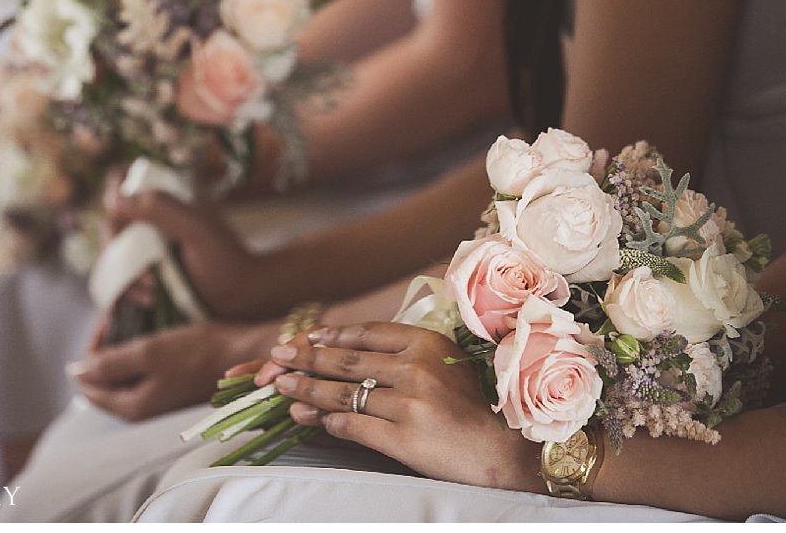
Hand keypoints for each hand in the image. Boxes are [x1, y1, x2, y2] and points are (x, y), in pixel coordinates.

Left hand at [69, 321, 276, 421]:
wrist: (244, 356)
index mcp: (133, 407)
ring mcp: (160, 398)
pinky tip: (148, 333)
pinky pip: (143, 371)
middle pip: (106, 380)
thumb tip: (76, 371)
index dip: (88, 351)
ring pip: (125, 374)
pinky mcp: (173, 386)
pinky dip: (139, 352)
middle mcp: (144, 409)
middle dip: (104, 348)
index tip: (104, 321)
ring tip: (130, 318)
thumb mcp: (149, 352)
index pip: (89, 386)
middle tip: (116, 315)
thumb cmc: (198, 353)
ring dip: (121, 348)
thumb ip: (110, 364)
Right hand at [109, 191, 260, 317]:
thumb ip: (162, 209)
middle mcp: (151, 217)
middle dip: (117, 244)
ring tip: (150, 290)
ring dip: (122, 272)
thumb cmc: (226, 260)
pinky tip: (147, 299)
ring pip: (112, 251)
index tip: (120, 214)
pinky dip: (125, 288)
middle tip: (140, 266)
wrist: (240, 300)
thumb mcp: (197, 229)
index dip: (114, 190)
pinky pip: (118, 276)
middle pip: (111, 218)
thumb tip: (116, 199)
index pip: (125, 176)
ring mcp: (145, 245)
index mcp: (166, 195)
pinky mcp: (143, 271)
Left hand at [267, 322, 541, 492]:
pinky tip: (312, 421)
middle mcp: (416, 368)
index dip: (330, 335)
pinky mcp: (404, 438)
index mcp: (428, 344)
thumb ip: (403, 357)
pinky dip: (328, 423)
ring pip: (344, 393)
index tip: (306, 337)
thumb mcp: (445, 367)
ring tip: (283, 387)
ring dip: (307, 390)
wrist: (508, 453)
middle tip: (277, 356)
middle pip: (347, 360)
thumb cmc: (475, 409)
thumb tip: (348, 353)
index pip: (367, 333)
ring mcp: (410, 403)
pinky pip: (354, 426)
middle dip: (306, 358)